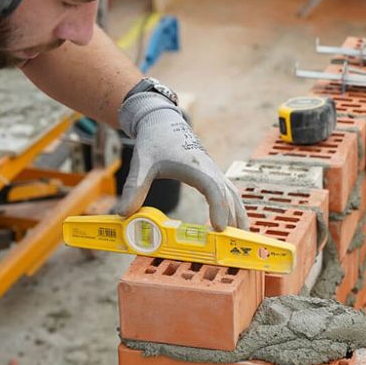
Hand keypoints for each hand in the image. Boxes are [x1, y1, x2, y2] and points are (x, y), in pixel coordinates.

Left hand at [117, 92, 248, 229]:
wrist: (162, 122)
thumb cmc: (153, 141)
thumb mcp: (141, 164)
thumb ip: (134, 188)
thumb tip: (123, 214)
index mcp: (195, 166)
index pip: (213, 189)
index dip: (218, 208)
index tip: (218, 227)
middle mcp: (209, 168)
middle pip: (228, 195)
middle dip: (232, 217)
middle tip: (231, 242)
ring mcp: (213, 170)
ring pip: (232, 193)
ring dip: (239, 213)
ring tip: (242, 235)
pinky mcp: (212, 173)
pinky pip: (228, 191)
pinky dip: (234, 206)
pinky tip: (234, 222)